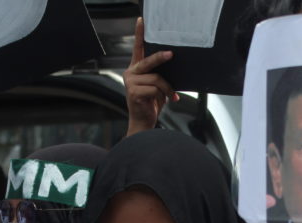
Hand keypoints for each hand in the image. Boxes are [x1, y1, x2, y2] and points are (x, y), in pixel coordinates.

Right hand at [124, 17, 178, 134]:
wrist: (143, 122)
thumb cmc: (151, 104)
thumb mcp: (156, 86)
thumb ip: (158, 75)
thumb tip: (171, 66)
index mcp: (136, 69)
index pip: (138, 48)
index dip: (139, 34)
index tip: (142, 20)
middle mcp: (130, 73)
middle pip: (148, 61)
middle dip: (160, 58)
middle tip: (171, 54)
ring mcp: (130, 82)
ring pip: (156, 78)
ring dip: (167, 88)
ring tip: (170, 96)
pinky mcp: (133, 92)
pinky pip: (154, 89)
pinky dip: (162, 96)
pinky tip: (163, 102)